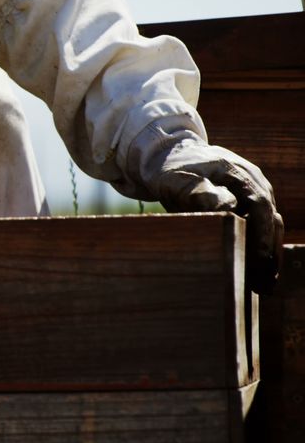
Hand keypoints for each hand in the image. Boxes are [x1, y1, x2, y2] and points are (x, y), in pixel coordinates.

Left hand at [143, 137, 282, 293]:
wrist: (171, 157)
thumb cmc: (171, 171)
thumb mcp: (176, 180)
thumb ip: (198, 192)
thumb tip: (228, 207)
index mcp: (238, 173)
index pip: (260, 205)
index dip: (261, 234)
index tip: (258, 260)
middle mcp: (254, 181)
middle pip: (271, 219)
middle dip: (268, 252)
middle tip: (263, 284)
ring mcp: (254, 191)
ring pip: (272, 225)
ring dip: (268, 254)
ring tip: (262, 285)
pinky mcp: (249, 202)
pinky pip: (262, 226)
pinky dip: (261, 248)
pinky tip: (255, 272)